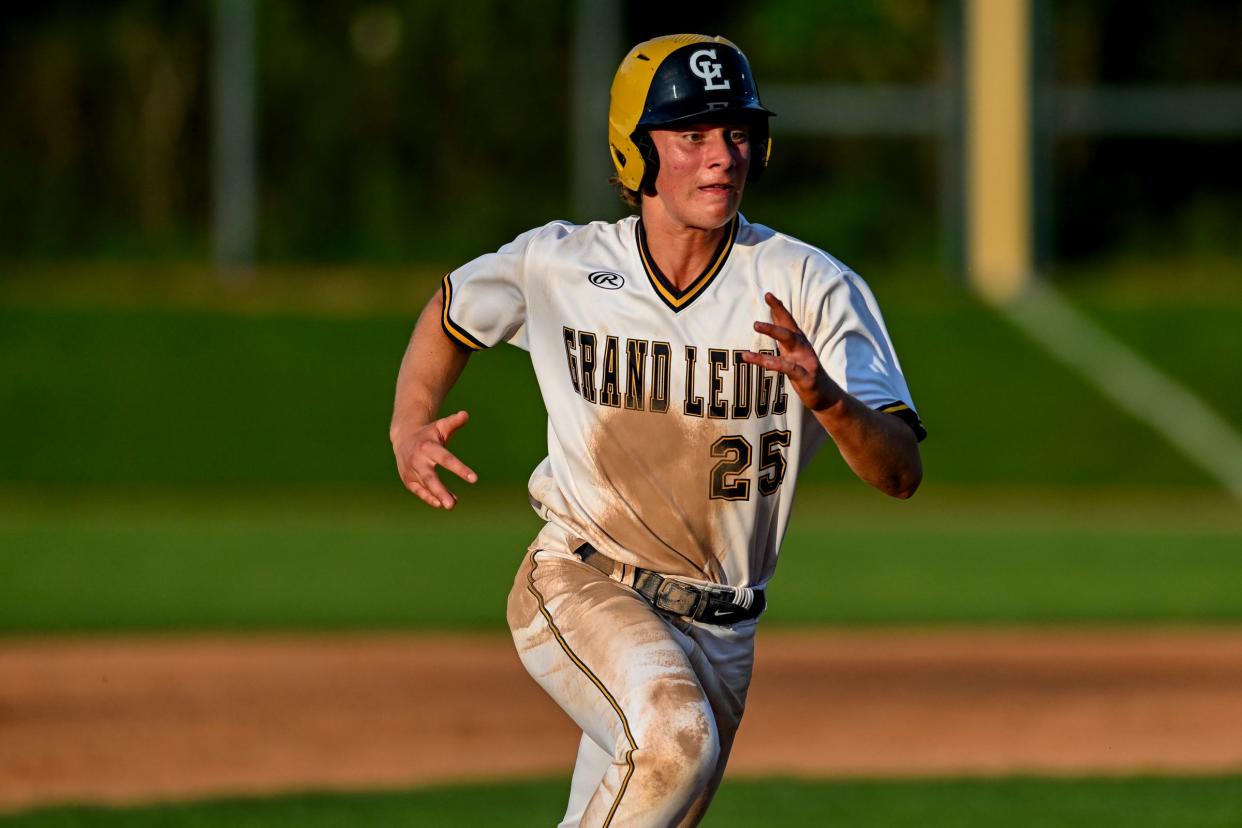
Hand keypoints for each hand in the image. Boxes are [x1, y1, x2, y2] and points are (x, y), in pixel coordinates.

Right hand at [391, 409, 476, 508]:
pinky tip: (440, 504)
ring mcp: (411, 471)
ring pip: (425, 486)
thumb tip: (466, 414)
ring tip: (452, 505)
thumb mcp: (441, 426)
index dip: (460, 469)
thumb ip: (454, 422)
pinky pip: (419, 491)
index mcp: (428, 447)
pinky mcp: (408, 479)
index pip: (446, 459)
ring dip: (438, 496)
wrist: (404, 437)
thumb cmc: (429, 433)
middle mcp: (418, 460)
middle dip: (441, 491)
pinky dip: (428, 498)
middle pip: (430, 478)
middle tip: (453, 504)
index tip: (474, 479)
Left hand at [741, 292, 842, 412]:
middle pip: (789, 326)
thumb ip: (783, 341)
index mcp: (799, 344)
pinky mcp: (805, 377)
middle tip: (766, 297)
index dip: (779, 308)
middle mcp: (802, 348)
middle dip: (778, 311)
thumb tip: (773, 325)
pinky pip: (787, 368)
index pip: (788, 322)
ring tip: (755, 324)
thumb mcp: (793, 356)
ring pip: (789, 341)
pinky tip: (760, 359)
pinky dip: (773, 363)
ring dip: (773, 330)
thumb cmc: (805, 374)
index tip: (768, 294)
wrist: (826, 397)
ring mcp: (805, 361)